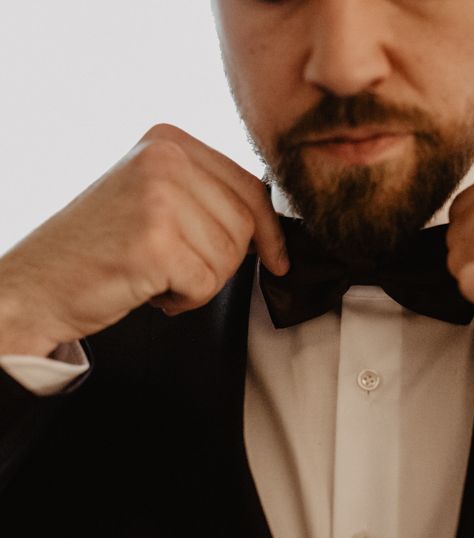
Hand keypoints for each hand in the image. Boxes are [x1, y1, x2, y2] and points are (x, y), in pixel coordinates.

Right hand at [0, 123, 287, 356]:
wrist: (38, 284)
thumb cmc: (102, 248)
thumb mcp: (157, 200)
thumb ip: (208, 197)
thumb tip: (273, 225)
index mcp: (170, 142)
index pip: (251, 187)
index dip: (270, 232)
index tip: (277, 260)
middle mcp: (165, 159)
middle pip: (245, 224)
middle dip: (224, 262)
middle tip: (180, 270)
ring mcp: (158, 197)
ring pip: (230, 256)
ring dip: (201, 282)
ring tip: (158, 276)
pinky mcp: (154, 241)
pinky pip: (206, 283)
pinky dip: (186, 300)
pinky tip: (152, 290)